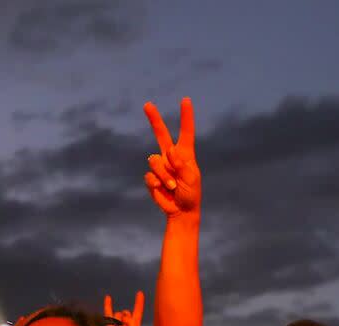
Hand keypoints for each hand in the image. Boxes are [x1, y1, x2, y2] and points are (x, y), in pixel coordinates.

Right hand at [104, 291, 144, 325]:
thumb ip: (131, 322)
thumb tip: (122, 316)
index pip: (137, 311)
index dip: (139, 302)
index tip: (139, 293)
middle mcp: (125, 324)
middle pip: (126, 312)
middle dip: (126, 317)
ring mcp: (116, 324)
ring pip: (117, 314)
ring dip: (118, 321)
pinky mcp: (108, 325)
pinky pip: (107, 312)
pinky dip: (108, 304)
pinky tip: (108, 296)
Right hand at [142, 98, 200, 216]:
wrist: (181, 211)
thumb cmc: (191, 194)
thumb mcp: (191, 179)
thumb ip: (181, 164)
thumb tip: (169, 150)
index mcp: (185, 154)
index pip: (185, 132)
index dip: (186, 116)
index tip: (185, 100)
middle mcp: (171, 157)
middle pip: (160, 134)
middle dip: (154, 119)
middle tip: (147, 104)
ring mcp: (160, 166)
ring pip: (154, 160)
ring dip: (163, 174)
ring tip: (172, 186)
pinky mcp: (151, 177)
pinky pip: (149, 175)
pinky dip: (157, 182)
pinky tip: (163, 189)